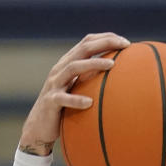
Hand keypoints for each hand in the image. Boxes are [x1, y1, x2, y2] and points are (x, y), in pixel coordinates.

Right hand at [18, 32, 129, 155]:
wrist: (39, 127)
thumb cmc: (64, 108)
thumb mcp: (77, 89)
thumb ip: (91, 79)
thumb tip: (118, 76)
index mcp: (68, 64)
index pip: (87, 43)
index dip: (105, 38)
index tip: (126, 41)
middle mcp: (60, 69)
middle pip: (83, 49)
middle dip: (104, 43)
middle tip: (124, 44)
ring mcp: (54, 84)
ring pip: (73, 68)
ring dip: (93, 64)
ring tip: (112, 65)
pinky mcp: (50, 102)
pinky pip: (63, 99)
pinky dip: (76, 100)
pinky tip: (90, 102)